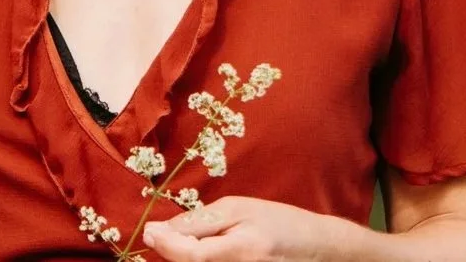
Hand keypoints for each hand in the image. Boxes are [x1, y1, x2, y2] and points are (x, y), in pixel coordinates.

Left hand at [141, 196, 337, 260]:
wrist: (316, 249)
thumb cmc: (277, 221)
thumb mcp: (238, 209)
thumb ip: (200, 221)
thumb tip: (161, 230)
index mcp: (242, 250)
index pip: (191, 255)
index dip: (165, 245)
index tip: (149, 231)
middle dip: (171, 252)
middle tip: (160, 235)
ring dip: (184, 257)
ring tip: (184, 241)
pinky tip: (199, 251)